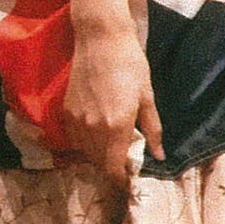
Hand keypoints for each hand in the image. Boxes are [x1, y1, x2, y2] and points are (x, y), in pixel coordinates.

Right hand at [62, 23, 163, 188]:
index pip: (113, 168)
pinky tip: (98, 134)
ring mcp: (75, 121)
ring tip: (113, 148)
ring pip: (85, 153)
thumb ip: (152, 129)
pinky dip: (85, 144)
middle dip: (111, 168)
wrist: (101, 41)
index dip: (120, 180)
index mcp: (116, 127)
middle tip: (125, 164)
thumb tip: (159, 155)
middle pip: (98, 163)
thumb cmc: (131, 66)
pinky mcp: (65, 112)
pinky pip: (74, 139)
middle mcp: (92, 129)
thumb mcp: (147, 97)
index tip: (128, 182)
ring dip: (98, 157)